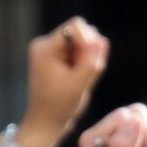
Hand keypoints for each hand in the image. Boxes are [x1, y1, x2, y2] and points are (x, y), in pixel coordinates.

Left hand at [18, 17, 108, 146]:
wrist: (45, 119)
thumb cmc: (59, 104)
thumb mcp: (79, 83)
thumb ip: (91, 61)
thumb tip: (102, 39)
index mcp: (45, 47)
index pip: (76, 27)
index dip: (88, 42)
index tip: (88, 63)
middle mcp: (44, 43)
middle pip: (80, 32)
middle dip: (88, 50)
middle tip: (82, 74)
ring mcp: (49, 49)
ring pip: (82, 42)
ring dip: (87, 58)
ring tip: (79, 78)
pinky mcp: (56, 56)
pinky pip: (79, 51)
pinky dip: (83, 62)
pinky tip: (77, 78)